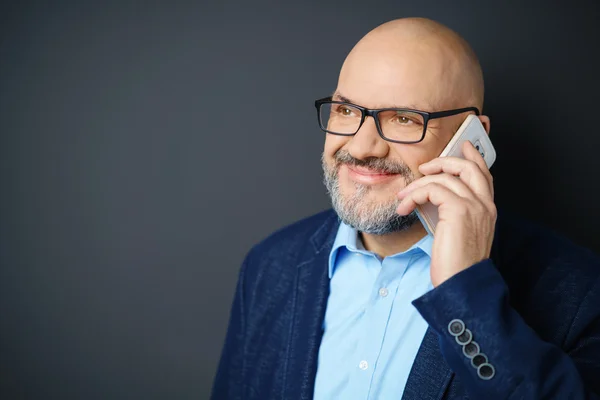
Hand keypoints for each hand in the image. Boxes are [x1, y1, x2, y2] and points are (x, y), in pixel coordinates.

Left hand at [396, 141, 496, 286]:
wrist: (461, 284)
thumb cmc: (456, 265)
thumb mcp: (456, 234)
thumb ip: (452, 213)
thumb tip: (430, 198)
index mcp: (487, 210)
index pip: (484, 174)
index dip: (473, 157)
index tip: (461, 145)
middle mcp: (485, 205)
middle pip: (468, 166)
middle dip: (443, 161)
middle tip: (424, 168)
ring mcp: (474, 206)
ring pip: (444, 177)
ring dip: (417, 185)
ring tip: (403, 197)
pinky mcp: (459, 210)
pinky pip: (433, 189)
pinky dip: (414, 195)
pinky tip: (405, 207)